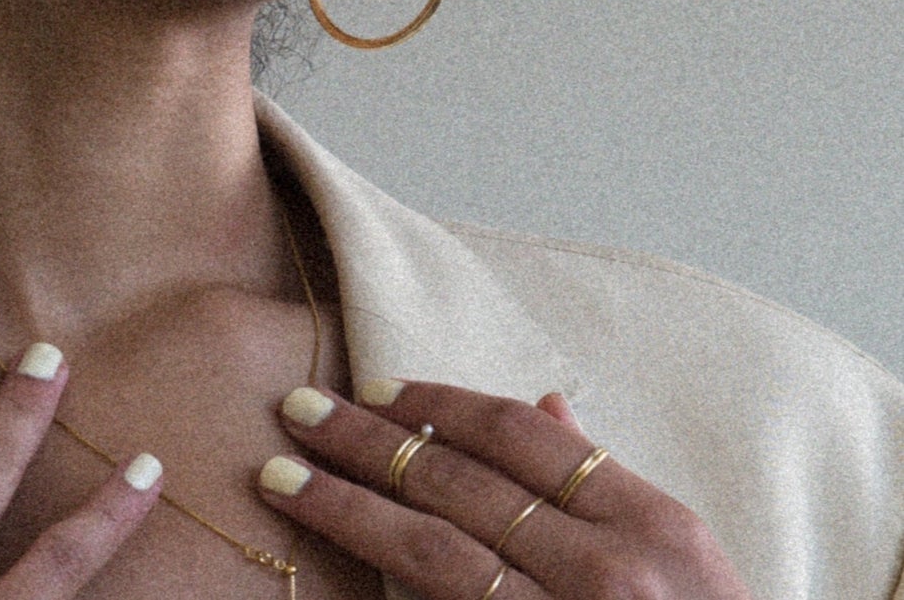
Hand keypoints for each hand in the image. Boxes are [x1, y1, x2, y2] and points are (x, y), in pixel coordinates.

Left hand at [256, 379, 755, 598]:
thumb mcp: (683, 561)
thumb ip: (608, 485)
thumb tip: (546, 403)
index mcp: (651, 523)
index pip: (521, 437)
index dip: (438, 402)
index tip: (373, 385)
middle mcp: (610, 572)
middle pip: (461, 482)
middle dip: (368, 441)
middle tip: (295, 409)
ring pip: (435, 552)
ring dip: (348, 508)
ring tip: (281, 476)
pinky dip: (385, 592)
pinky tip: (331, 571)